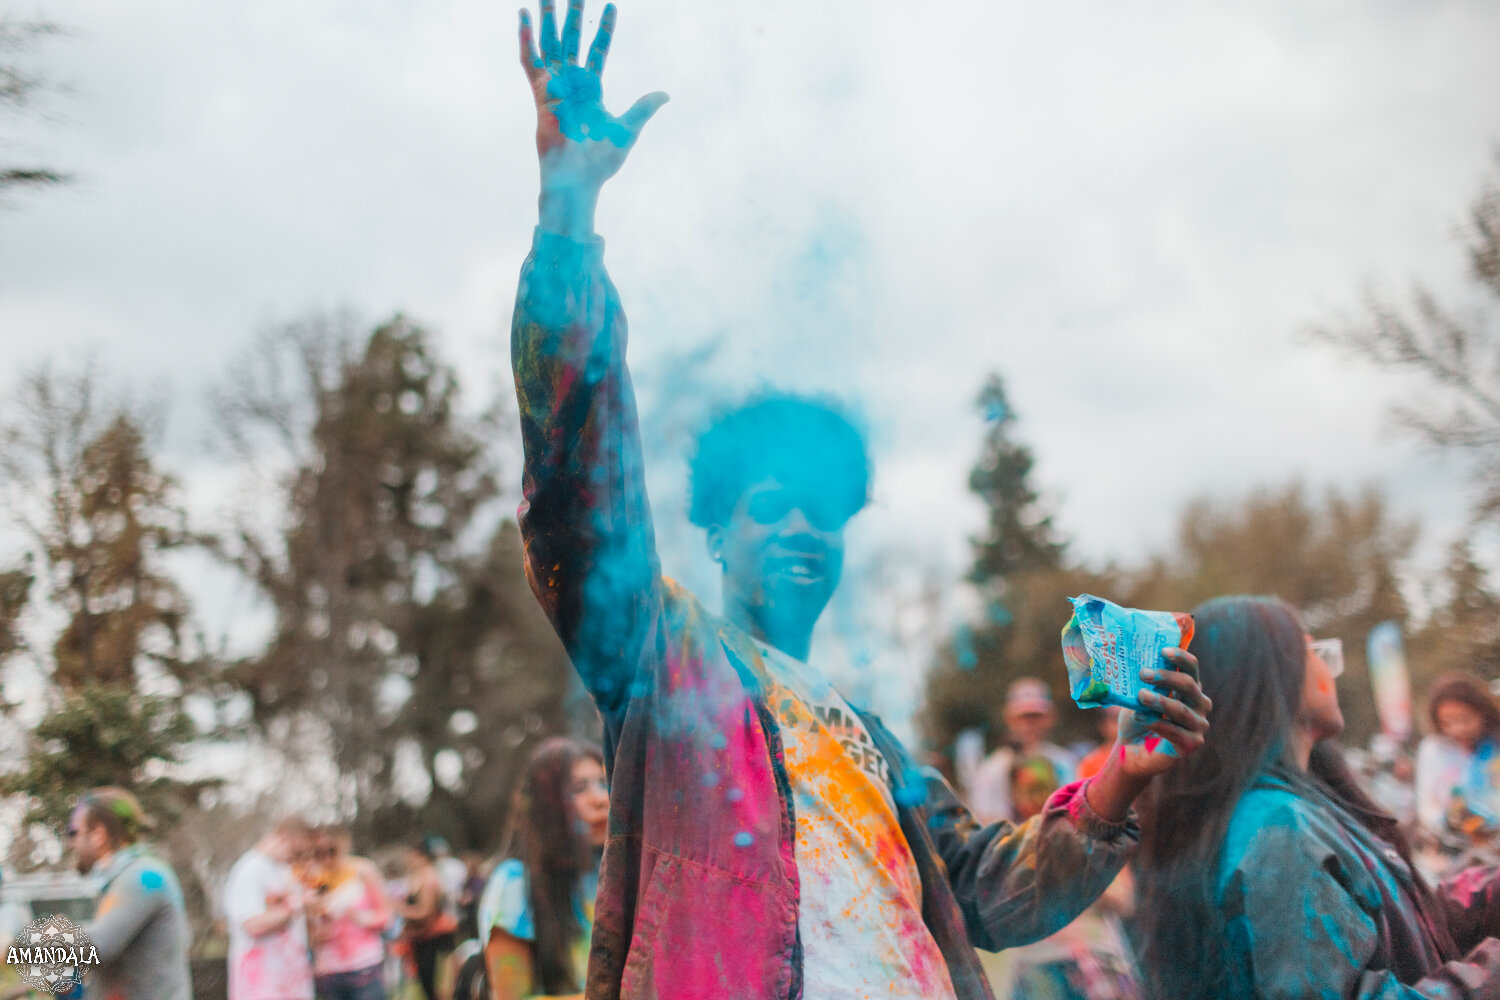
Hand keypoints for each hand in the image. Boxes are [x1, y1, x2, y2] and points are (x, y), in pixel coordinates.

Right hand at [519, 0, 667, 207]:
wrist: (577, 179)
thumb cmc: (600, 162)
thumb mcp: (628, 129)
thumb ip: (643, 108)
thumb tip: (666, 95)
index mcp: (591, 90)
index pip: (598, 51)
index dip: (605, 30)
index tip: (612, 7)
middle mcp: (571, 84)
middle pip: (571, 41)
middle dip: (573, 16)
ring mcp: (554, 87)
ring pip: (550, 44)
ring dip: (549, 19)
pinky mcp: (540, 93)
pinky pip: (530, 61)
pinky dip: (526, 39)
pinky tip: (525, 16)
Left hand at [1112, 647, 1210, 777]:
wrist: (1130, 750)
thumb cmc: (1137, 718)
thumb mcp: (1138, 694)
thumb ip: (1141, 680)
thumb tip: (1128, 656)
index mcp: (1189, 687)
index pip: (1191, 667)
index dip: (1181, 657)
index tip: (1163, 651)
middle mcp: (1200, 705)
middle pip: (1189, 685)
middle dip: (1166, 677)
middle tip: (1143, 673)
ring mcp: (1199, 725)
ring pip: (1181, 710)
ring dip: (1160, 701)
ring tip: (1141, 696)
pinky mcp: (1191, 744)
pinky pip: (1176, 731)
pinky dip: (1156, 723)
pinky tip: (1141, 718)